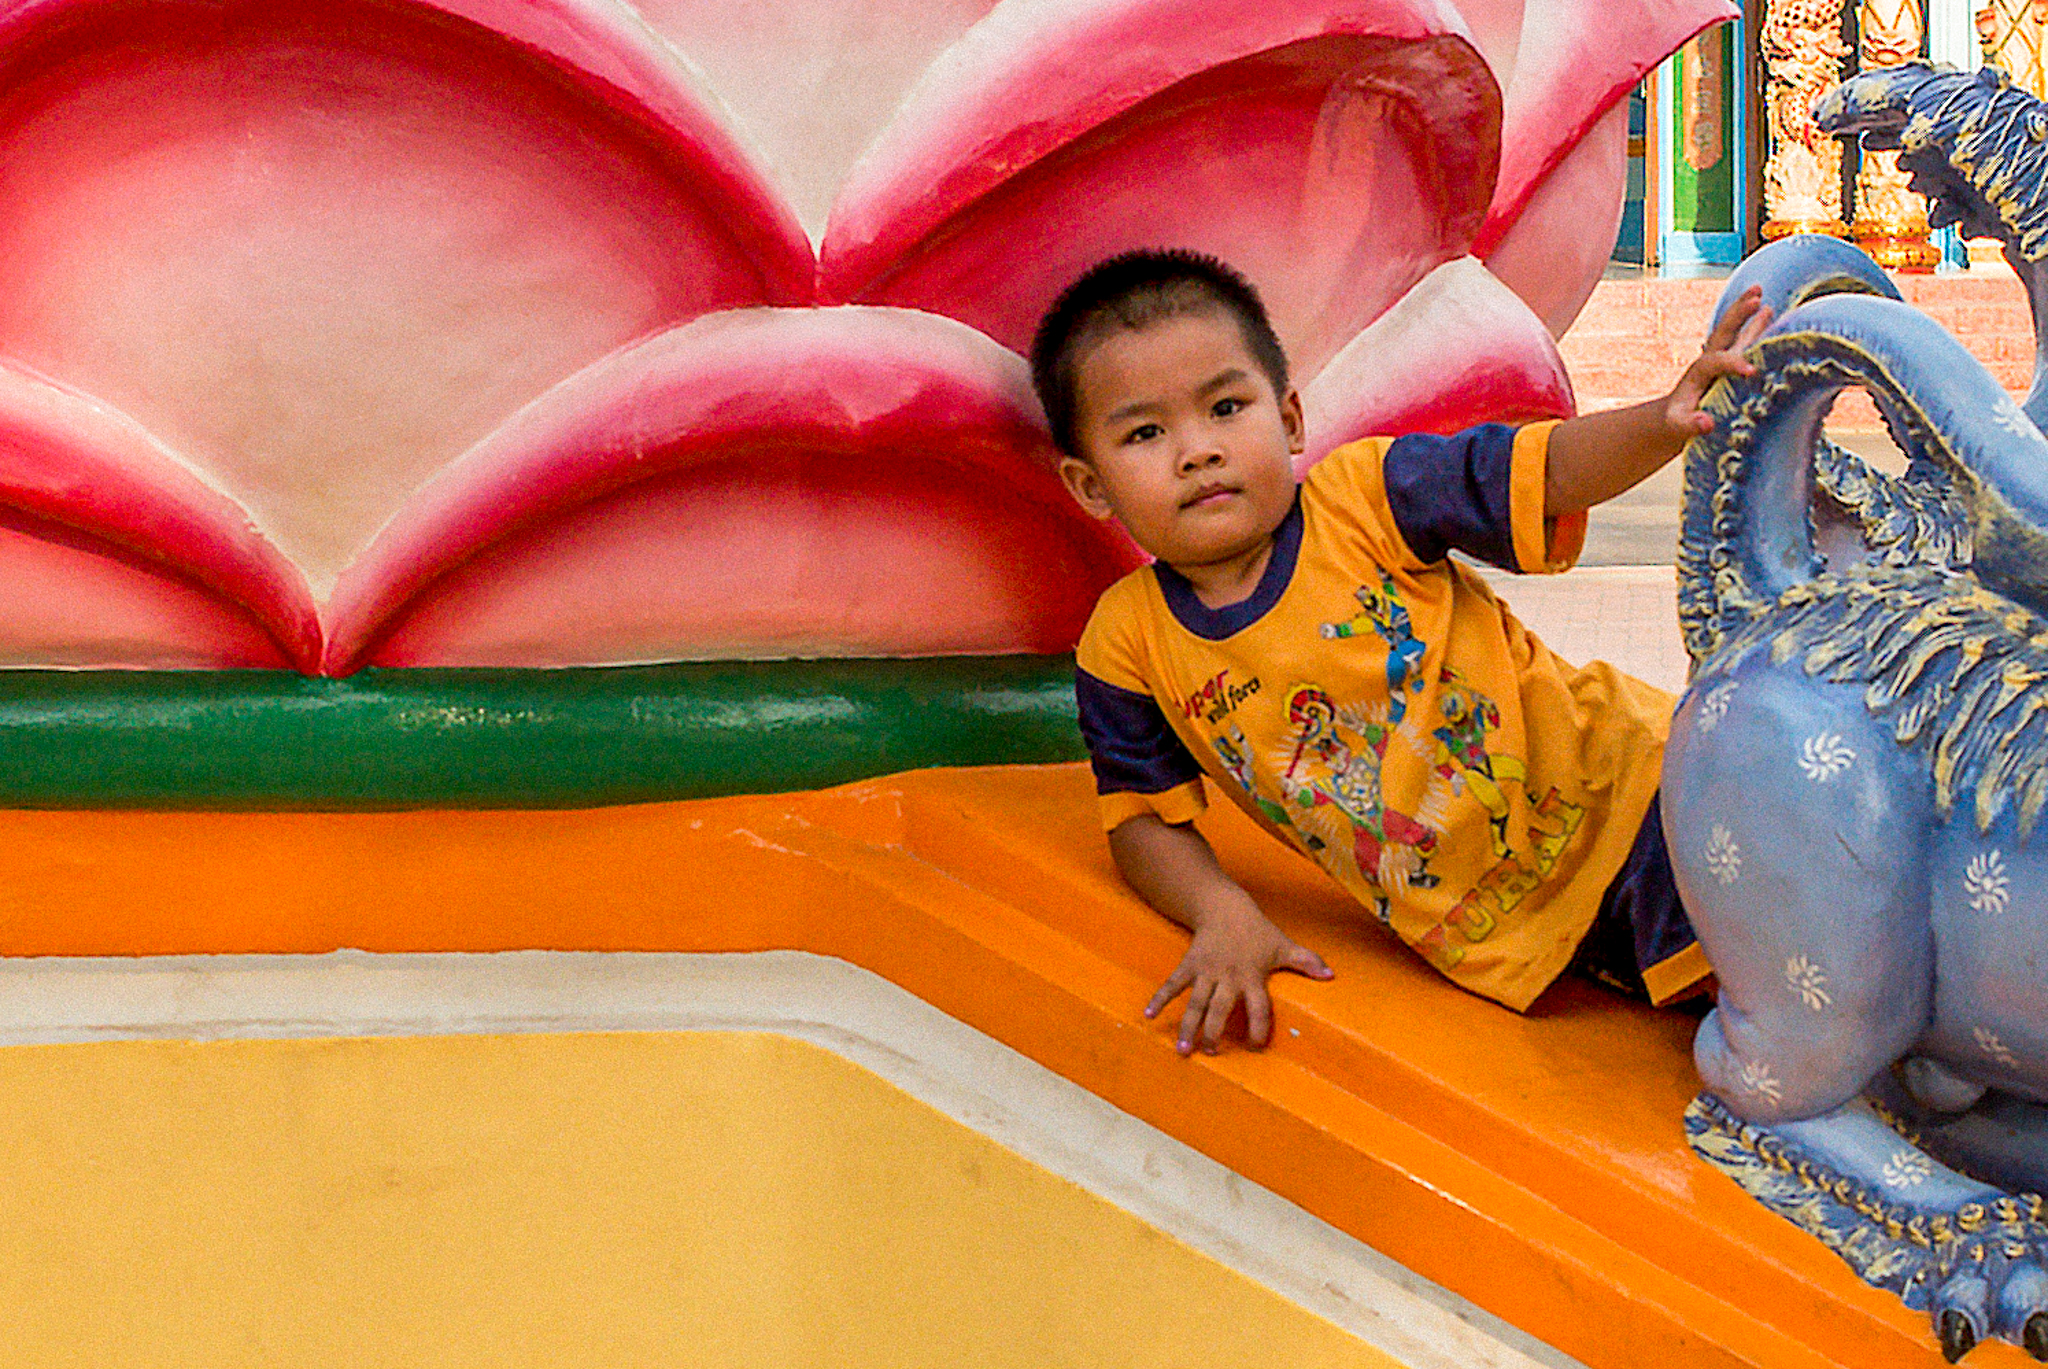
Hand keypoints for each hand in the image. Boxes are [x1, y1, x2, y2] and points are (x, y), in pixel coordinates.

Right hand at [1143, 905, 1333, 1054]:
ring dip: (1188, 1026)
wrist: (1224, 906)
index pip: (1259, 1007)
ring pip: (1196, 1002)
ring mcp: (1206, 971)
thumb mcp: (1283, 945)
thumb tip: (1331, 975)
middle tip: (1210, 1053)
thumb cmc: (1256, 931)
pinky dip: (1160, 998)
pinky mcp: (1190, 964)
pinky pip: (1173, 983)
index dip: (1258, 1027)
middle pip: (1220, 1008)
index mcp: (1253, 976)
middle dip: (1214, 1032)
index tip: (1255, 1046)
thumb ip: (1306, 962)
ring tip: (1183, 1050)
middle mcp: (1228, 976)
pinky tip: (1149, 1015)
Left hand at [1665, 286, 1773, 436]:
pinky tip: (1771, 312)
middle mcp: (1711, 359)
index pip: (1716, 361)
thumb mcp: (1680, 426)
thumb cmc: (1680, 421)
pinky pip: (1745, 339)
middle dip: (1739, 315)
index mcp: (1699, 373)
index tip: (1752, 370)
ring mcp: (1722, 357)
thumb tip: (1706, 423)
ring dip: (1745, 309)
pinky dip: (1757, 326)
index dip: (1733, 363)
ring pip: (1734, 329)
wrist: (1678, 414)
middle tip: (1757, 298)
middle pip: (1724, 332)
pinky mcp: (1731, 360)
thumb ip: (1690, 425)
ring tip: (1758, 290)